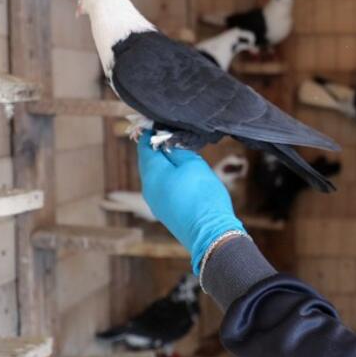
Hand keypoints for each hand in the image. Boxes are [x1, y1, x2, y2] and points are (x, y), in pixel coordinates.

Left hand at [137, 132, 245, 274]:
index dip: (151, 132)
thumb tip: (165, 140)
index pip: (144, 146)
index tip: (160, 123)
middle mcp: (148, 188)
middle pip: (148, 161)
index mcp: (152, 173)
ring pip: (156, 175)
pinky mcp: (165, 212)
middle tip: (175, 136)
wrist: (211, 233)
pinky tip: (184, 175)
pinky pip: (162, 187)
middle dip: (158, 147)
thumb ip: (177, 150)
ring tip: (183, 154)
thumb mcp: (193, 164)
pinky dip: (169, 176)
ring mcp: (155, 202)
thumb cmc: (203, 196)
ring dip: (166, 163)